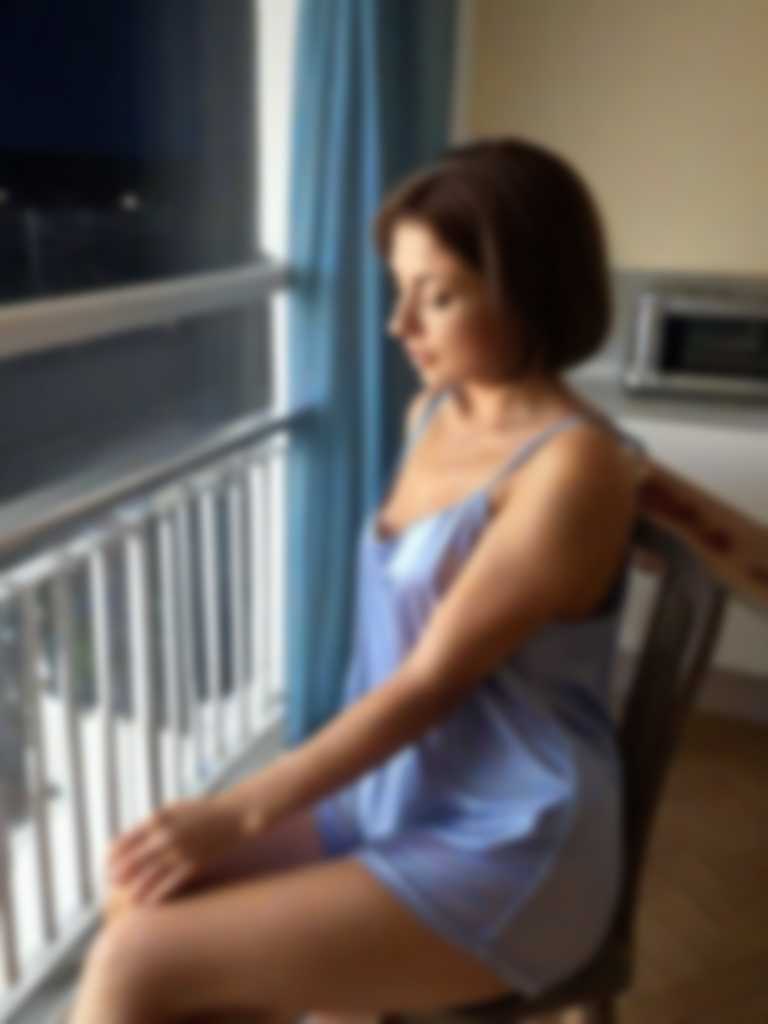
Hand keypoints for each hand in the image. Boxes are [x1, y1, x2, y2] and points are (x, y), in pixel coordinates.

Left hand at [107, 796, 243, 905]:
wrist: (234, 815)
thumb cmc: (202, 812)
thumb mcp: (174, 809)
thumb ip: (153, 824)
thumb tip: (132, 839)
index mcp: (157, 819)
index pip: (123, 842)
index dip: (112, 857)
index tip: (108, 866)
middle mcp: (164, 836)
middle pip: (131, 862)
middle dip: (119, 876)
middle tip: (113, 885)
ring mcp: (178, 852)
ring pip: (147, 878)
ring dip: (135, 890)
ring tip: (129, 899)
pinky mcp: (192, 865)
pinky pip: (168, 885)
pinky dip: (155, 896)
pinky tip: (148, 903)